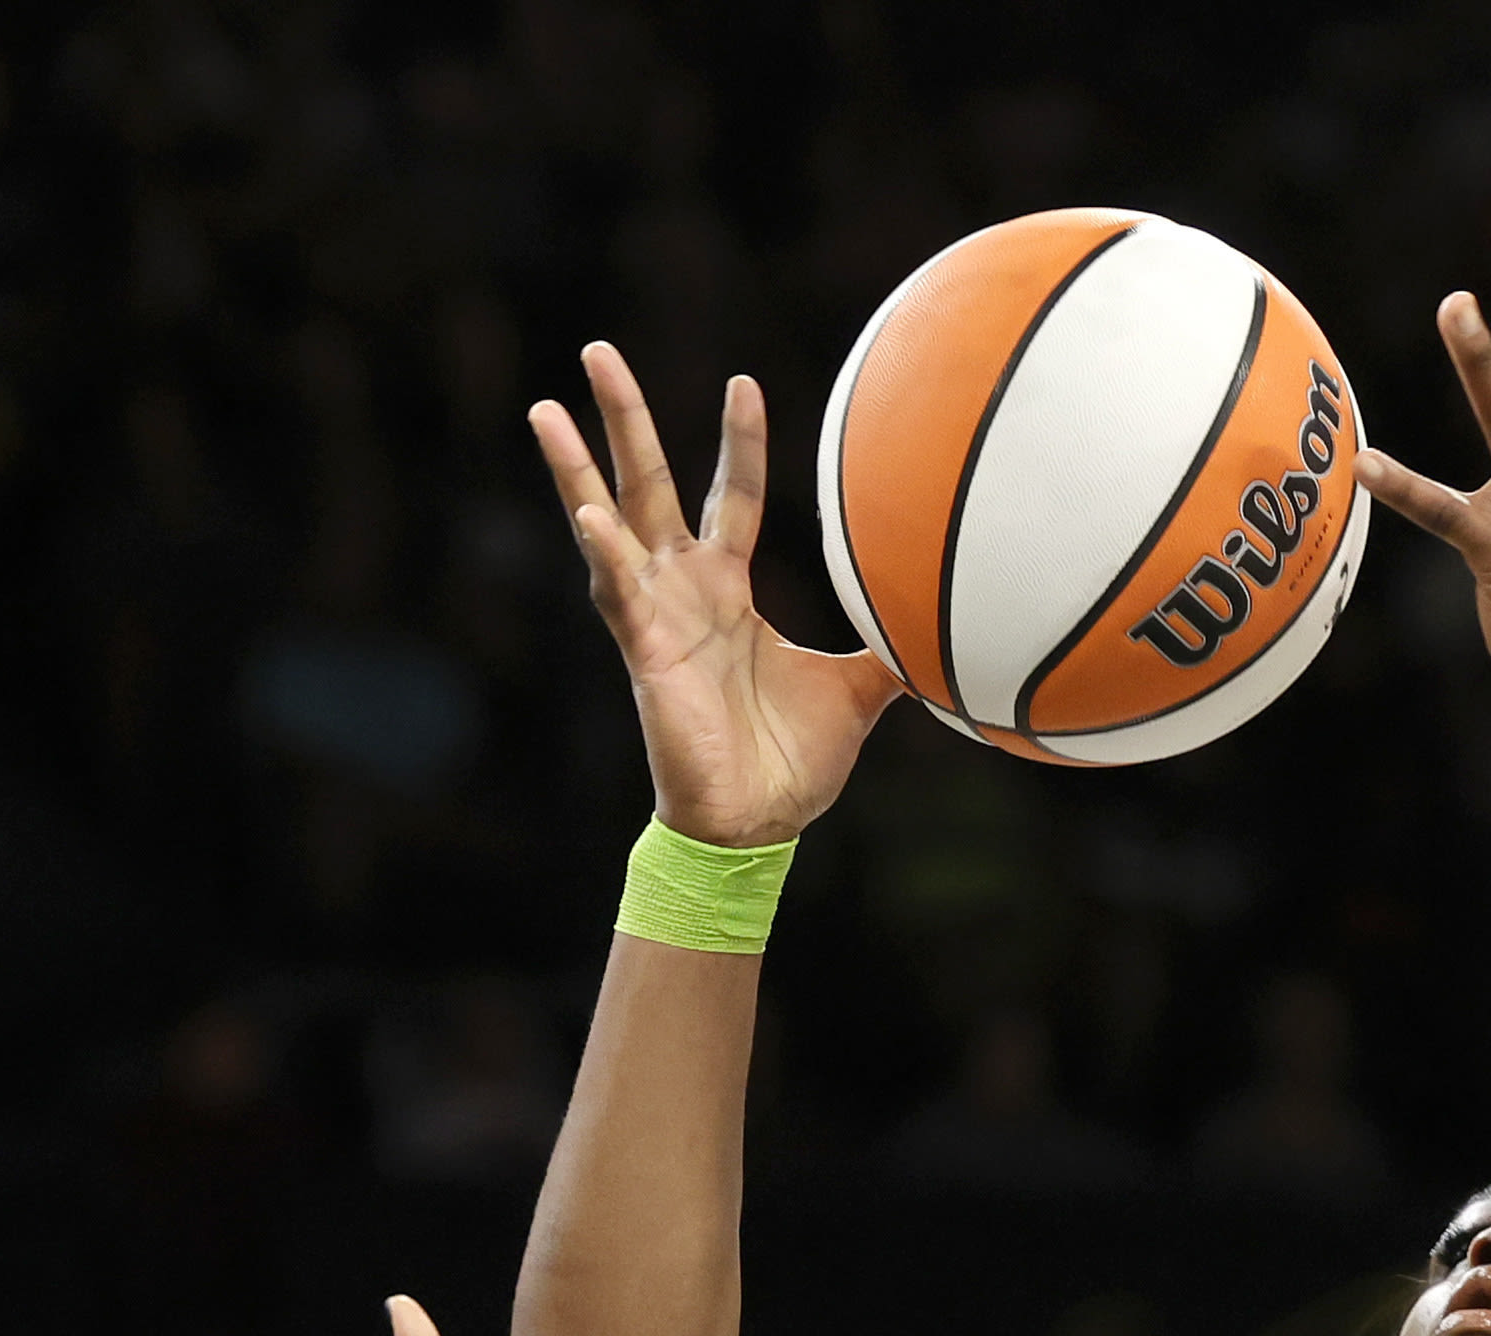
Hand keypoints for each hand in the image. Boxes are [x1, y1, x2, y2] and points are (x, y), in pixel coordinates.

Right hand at [531, 348, 901, 847]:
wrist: (757, 831)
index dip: (738, 442)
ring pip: (609, 525)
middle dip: (624, 418)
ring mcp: (655, 618)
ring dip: (577, 469)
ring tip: (545, 408)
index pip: (734, 495)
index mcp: (727, 591)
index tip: (743, 382)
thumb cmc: (791, 766)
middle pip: (650, 482)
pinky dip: (604, 553)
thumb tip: (945, 626)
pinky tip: (588, 510)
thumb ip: (890, 649)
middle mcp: (682, 592)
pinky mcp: (644, 654)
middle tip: (597, 350)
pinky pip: (617, 594)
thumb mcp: (858, 693)